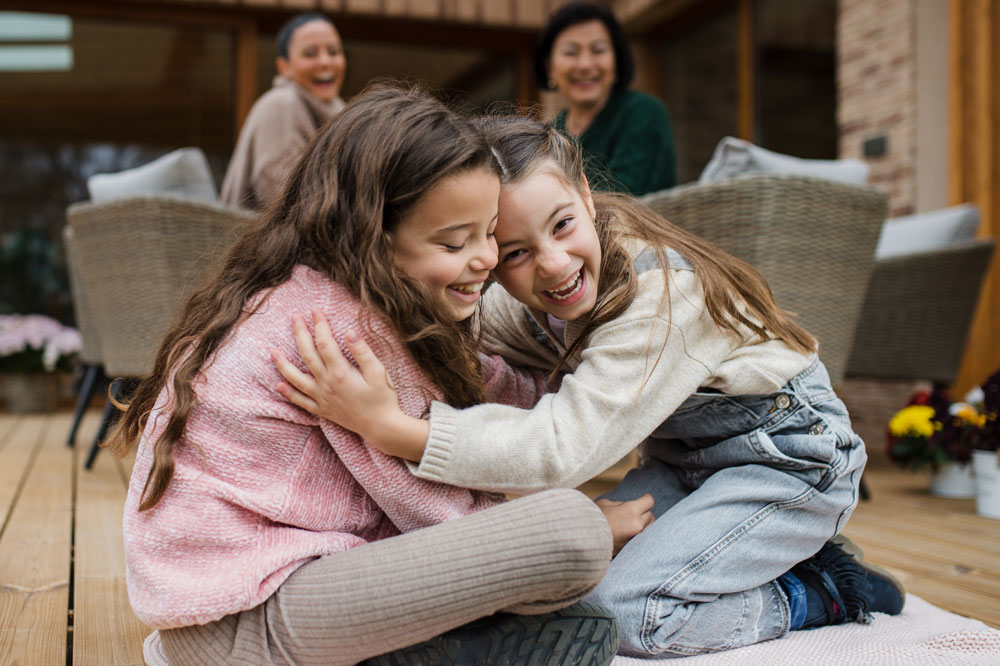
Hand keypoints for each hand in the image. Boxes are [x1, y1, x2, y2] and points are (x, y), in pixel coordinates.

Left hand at [272, 308, 409, 449]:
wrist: (381, 427)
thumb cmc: (383, 398)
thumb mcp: (379, 372)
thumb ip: (363, 352)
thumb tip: (349, 332)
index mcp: (341, 372)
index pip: (325, 342)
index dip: (319, 324)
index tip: (315, 310)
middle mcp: (326, 384)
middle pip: (307, 355)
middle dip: (299, 333)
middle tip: (294, 317)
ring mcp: (322, 398)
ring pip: (296, 379)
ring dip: (283, 364)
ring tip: (273, 352)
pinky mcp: (322, 410)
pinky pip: (300, 401)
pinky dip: (288, 393)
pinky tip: (278, 386)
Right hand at [595, 493, 654, 556]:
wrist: (583, 541)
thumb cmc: (591, 519)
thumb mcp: (605, 504)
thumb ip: (619, 504)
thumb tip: (626, 506)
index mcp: (631, 511)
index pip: (649, 502)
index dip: (646, 498)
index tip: (644, 498)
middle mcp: (637, 525)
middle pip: (650, 516)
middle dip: (644, 512)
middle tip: (636, 511)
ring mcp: (635, 539)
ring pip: (649, 529)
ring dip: (644, 525)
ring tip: (634, 523)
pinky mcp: (630, 549)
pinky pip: (641, 540)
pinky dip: (638, 535)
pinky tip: (630, 533)